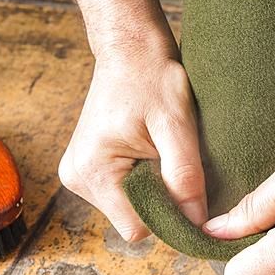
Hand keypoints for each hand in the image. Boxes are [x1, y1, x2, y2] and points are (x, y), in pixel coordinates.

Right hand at [59, 41, 206, 240]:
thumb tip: (196, 222)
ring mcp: (79, 173)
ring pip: (130, 207)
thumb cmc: (153, 77)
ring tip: (159, 149)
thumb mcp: (176, 124)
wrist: (131, 48)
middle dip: (161, 198)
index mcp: (93, 171)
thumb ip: (185, 175)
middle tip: (173, 159)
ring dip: (152, 187)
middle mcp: (77, 177)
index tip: (189, 190)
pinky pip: (124, 192)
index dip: (168, 215)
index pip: (137, 227)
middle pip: (133, 219)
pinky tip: (149, 150)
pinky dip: (143, 178)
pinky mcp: (88, 166)